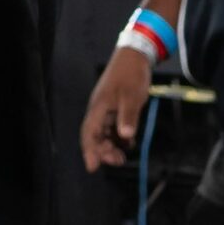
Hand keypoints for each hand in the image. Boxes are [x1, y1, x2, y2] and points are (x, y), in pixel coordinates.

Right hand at [80, 47, 153, 171]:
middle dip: (103, 151)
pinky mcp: (116, 108)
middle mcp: (100, 110)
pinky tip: (128, 143)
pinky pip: (114, 127)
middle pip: (95, 136)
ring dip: (111, 146)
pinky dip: (119, 137)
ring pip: (104, 133)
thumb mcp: (132, 97)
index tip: (92, 168)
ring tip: (123, 157)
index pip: (89, 132)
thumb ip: (128, 117)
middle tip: (118, 162)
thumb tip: (125, 136)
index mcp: (99, 107)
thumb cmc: (131, 75)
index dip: (89, 150)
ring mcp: (107, 109)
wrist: (134, 57)